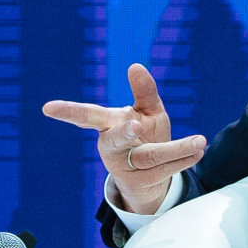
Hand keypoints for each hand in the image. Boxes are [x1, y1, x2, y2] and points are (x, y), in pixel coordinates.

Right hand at [43, 63, 207, 213]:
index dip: (68, 111)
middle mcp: (112, 147)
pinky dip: (184, 158)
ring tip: (199, 142)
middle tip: (137, 125)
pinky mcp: (141, 182)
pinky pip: (165, 169)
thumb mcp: (147, 110)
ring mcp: (125, 167)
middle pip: (117, 139)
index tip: (48, 108)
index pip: (86, 116)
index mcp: (107, 125)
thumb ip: (144, 90)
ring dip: (175, 149)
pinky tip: (199, 150)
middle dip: (126, 131)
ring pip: (150, 157)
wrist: (150, 176)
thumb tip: (135, 66)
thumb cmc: (146, 135)